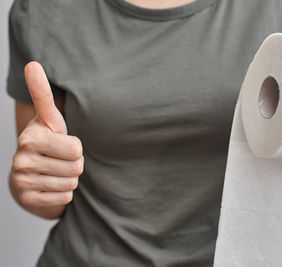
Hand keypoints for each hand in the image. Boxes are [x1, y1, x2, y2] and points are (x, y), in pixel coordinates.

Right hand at [11, 62, 83, 207]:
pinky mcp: (28, 199)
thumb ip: (43, 94)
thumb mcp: (49, 118)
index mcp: (30, 137)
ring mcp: (22, 181)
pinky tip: (52, 184)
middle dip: (75, 163)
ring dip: (70, 178)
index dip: (76, 147)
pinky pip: (64, 197)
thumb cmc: (48, 141)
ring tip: (56, 170)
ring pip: (71, 183)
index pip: (75, 149)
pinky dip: (64, 192)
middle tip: (61, 159)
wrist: (32, 172)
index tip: (61, 142)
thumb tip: (32, 64)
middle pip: (76, 167)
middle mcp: (22, 159)